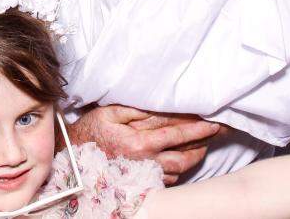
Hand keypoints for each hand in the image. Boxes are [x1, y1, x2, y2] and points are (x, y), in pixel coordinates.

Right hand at [68, 104, 219, 184]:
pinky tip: (182, 160)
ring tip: (202, 145)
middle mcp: (147, 162)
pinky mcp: (142, 182)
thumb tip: (162, 106)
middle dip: (202, 144)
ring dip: (194, 157)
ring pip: (180, 170)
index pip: (177, 134)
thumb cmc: (91, 132)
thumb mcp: (111, 112)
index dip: (198, 127)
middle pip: (185, 156)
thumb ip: (138, 110)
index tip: (213, 121)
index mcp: (140, 143)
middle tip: (216, 134)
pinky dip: (180, 170)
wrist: (73, 157)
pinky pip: (169, 179)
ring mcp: (145, 175)